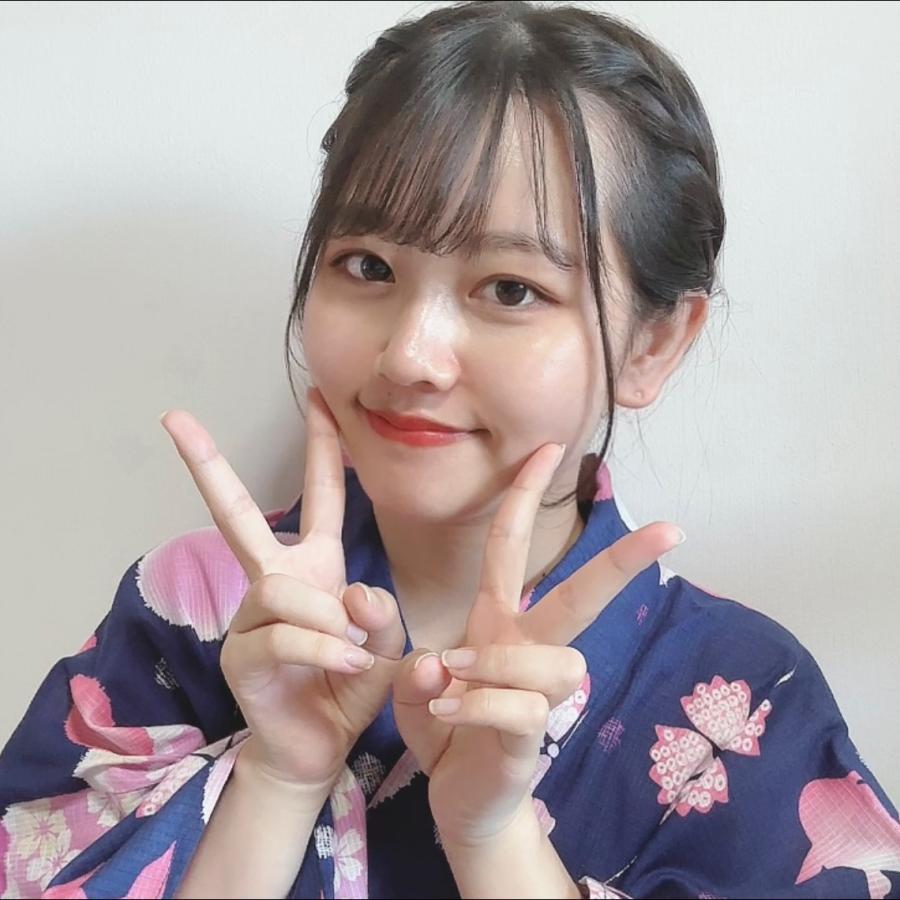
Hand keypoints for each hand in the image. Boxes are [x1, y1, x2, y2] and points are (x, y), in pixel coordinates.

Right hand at [160, 387, 404, 792]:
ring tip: (352, 651)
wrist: (319, 747)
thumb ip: (382, 615)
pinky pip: (282, 636)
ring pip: (280, 590)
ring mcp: (250, 617)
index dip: (323, 448)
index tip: (318, 399)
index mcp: (314, 567)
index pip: (322, 497)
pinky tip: (346, 664)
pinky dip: (322, 648)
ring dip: (326, 620)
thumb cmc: (350, 687)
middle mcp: (275, 581)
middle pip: (234, 514)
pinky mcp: (239, 656)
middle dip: (207, 464)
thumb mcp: (385, 644)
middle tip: (175, 418)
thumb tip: (351, 592)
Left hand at [392, 442, 682, 846]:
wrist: (460, 798)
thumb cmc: (445, 729)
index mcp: (496, 620)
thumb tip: (441, 661)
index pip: (512, 545)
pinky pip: (523, 707)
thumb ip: (415, 668)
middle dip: (619, 561)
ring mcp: (536, 692)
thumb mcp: (413, 687)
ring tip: (452, 679)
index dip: (526, 495)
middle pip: (580, 597)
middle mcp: (525, 647)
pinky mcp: (534, 737)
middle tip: (668, 529)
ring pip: (554, 659)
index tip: (550, 449)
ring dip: (499, 663)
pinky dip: (481, 706)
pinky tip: (449, 713)